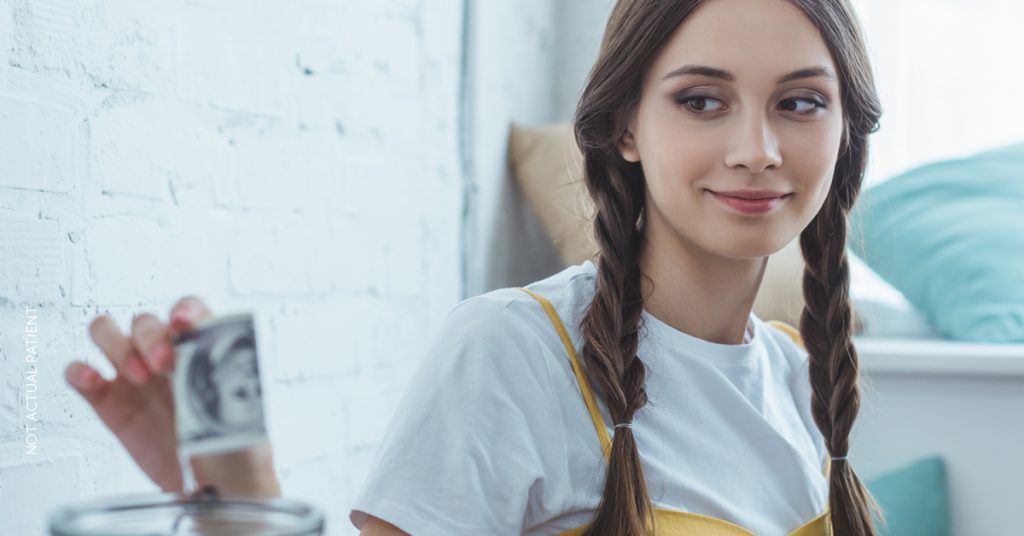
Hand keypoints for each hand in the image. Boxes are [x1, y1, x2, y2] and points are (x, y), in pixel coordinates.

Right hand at [65, 296, 280, 497]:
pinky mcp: (110, 403)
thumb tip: (217, 370)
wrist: (215, 488)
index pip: (190, 311)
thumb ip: (229, 391)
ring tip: (138, 378)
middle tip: (162, 366)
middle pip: (144, 320)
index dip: (184, 310)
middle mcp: (167, 358)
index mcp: (203, 353)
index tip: (182, 324)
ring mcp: (135, 377)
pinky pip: (81, 372)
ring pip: (107, 332)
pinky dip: (79, 371)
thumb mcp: (245, 418)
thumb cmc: (236, 449)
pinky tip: (95, 383)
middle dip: (150, 336)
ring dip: (117, 346)